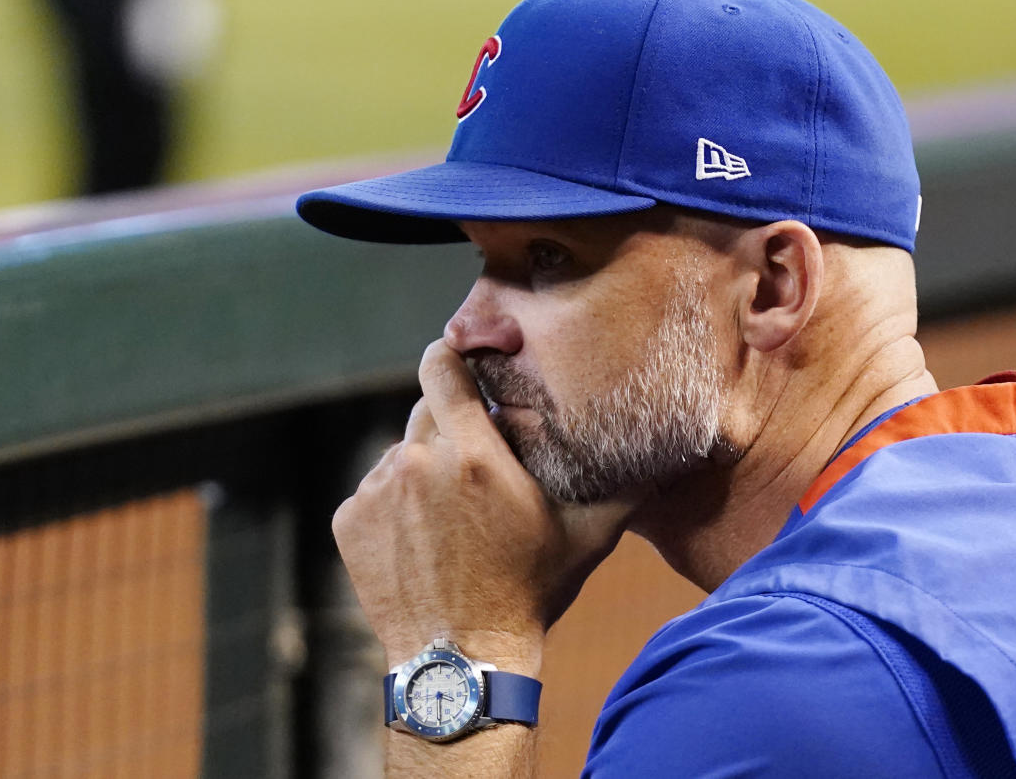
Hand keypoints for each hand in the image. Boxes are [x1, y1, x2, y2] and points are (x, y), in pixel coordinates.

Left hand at [331, 340, 633, 669]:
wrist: (462, 658)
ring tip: (451, 515)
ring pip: (399, 453)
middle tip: (473, 463)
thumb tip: (666, 453)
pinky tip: (422, 539)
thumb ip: (624, 486)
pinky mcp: (349, 520)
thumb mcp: (588, 536)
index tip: (460, 362)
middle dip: (448, 424)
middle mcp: (417, 462)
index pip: (442, 367)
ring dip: (421, 469)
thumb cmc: (531, 591)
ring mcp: (377, 491)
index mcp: (473, 453)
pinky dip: (393, 505)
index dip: (451, 357)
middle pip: (423, 409)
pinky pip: (372, 491)